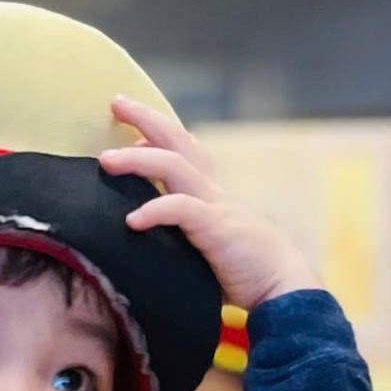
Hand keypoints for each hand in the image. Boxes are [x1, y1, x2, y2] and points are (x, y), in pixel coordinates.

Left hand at [102, 97, 319, 310]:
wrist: (283, 288)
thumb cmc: (244, 274)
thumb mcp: (206, 247)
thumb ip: (181, 238)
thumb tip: (144, 246)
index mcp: (210, 194)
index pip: (182, 151)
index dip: (155, 136)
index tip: (127, 135)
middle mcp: (212, 191)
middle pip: (177, 140)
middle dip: (146, 117)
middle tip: (116, 102)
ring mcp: (216, 205)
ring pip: (173, 166)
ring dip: (137, 160)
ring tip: (106, 161)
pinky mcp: (217, 227)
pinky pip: (181, 209)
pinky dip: (155, 209)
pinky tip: (131, 221)